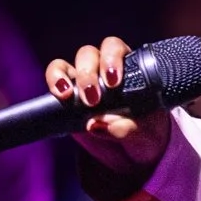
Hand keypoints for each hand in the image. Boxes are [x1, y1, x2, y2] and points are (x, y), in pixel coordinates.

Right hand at [44, 36, 172, 175]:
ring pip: (67, 64)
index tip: (113, 82)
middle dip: (87, 73)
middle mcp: (103, 70)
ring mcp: (83, 82)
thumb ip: (127, 128)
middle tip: (93, 98)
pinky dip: (54, 82)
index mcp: (130, 69)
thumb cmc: (146, 134)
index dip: (111, 59)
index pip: (117, 49)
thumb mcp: (146, 134)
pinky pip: (55, 79)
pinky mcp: (68, 96)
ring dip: (64, 75)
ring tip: (68, 95)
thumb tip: (98, 123)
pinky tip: (59, 95)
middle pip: (89, 54)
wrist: (133, 151)